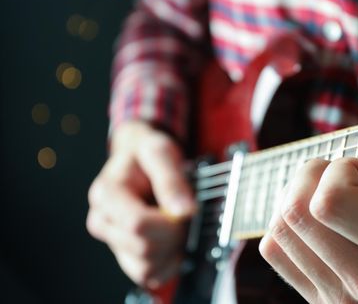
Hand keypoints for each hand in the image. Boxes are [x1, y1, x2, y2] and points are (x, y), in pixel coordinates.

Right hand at [86, 121, 195, 288]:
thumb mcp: (159, 152)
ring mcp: (113, 241)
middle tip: (182, 212)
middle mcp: (103, 221)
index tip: (184, 208)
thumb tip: (185, 210)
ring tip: (175, 222)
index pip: (137, 224)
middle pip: (144, 248)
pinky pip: (149, 275)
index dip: (168, 222)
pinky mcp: (125, 255)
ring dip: (171, 250)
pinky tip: (172, 239)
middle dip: (173, 234)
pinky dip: (168, 262)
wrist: (136, 156)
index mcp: (106, 195)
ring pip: (146, 267)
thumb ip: (171, 179)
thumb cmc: (144, 153)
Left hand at [259, 92, 357, 302]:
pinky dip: (288, 224)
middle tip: (349, 173)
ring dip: (298, 196)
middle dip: (316, 174)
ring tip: (336, 193)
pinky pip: (277, 252)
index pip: (330, 201)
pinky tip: (321, 219)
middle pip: (297, 213)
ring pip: (279, 232)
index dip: (345, 169)